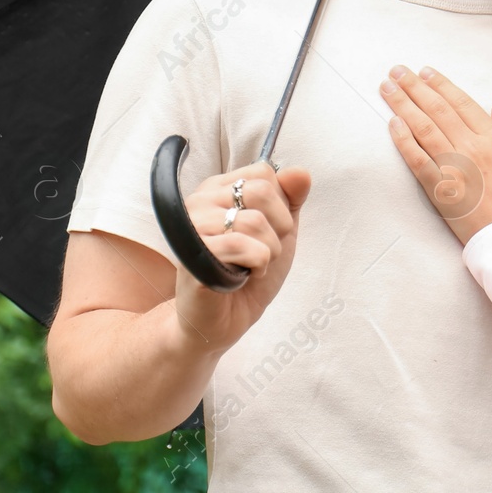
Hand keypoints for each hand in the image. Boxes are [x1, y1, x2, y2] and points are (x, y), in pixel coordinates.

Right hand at [172, 160, 311, 355]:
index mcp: (218, 188)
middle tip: (263, 250)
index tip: (268, 228)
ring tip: (251, 266)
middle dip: (278, 228)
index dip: (280, 203)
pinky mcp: (192, 254)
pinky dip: (257, 266)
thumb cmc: (247, 272)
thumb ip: (291, 199)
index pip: (263, 171)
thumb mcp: (280, 231)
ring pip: (255, 221)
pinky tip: (242, 276)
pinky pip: (242, 246)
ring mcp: (191, 226)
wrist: (222, 321)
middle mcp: (199, 200)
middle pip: (262, 191)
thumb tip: (300, 172)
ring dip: (268, 252)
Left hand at [380, 65, 491, 245]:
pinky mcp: (440, 190)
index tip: (425, 72)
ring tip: (387, 88)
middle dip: (415, 87)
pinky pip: (417, 160)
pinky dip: (403, 140)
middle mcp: (473, 148)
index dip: (441, 85)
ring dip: (403, 105)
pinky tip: (392, 123)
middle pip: (438, 109)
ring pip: (424, 128)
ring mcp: (454, 168)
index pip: (462, 103)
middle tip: (397, 71)